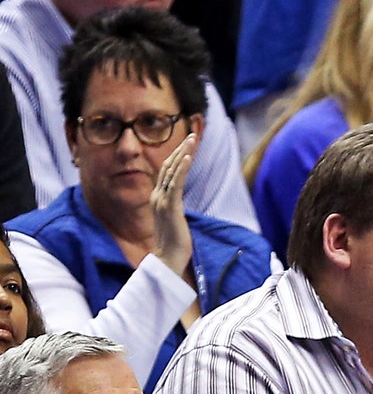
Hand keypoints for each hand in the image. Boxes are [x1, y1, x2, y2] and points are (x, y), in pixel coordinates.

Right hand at [150, 133, 195, 275]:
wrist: (168, 259)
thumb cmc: (174, 240)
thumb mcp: (175, 217)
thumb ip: (174, 204)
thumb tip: (179, 196)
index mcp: (158, 197)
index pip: (168, 171)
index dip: (178, 155)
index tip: (188, 143)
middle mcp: (158, 196)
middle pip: (169, 166)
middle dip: (182, 148)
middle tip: (193, 134)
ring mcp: (162, 201)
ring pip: (172, 171)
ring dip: (183, 153)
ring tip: (192, 139)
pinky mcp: (170, 207)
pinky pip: (176, 184)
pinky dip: (181, 169)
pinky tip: (187, 157)